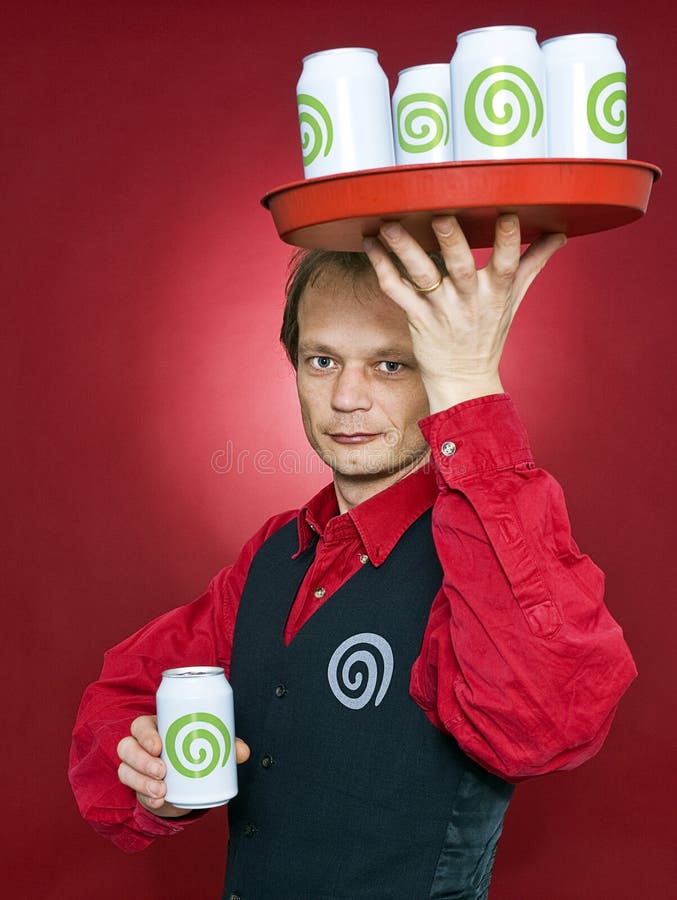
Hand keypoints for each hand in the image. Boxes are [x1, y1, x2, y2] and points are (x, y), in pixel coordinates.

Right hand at [117, 715, 250, 816]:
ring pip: (125, 770)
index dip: (145, 735)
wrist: (187, 782)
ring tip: (162, 790)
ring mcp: (136, 768)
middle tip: (163, 771)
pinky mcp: (138, 788)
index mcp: (156, 728)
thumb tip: (243, 752)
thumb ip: (225, 746)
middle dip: (142, 760)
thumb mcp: (209, 746)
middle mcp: (140, 746)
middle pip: (127, 747)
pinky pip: (134, 791)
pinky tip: (158, 801)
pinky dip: (145, 798)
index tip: (159, 746)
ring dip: (142, 781)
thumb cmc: (195, 753)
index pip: (140, 726)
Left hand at [363, 215, 565, 411]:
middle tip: (440, 216)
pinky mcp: (416, 318)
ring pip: (422, 276)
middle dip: (451, 241)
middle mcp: (468, 299)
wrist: (464, 379)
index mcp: (497, 291)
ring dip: (405, 250)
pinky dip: (382, 267)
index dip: (508, 240)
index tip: (507, 213)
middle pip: (460, 267)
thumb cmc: (488, 334)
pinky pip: (396, 291)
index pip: (507, 263)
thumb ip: (534, 262)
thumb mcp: (515, 298)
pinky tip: (370, 244)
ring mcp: (440, 309)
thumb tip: (560, 234)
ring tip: (389, 226)